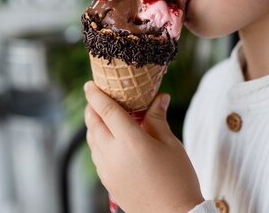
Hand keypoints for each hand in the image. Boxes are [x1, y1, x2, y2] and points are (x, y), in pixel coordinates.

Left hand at [84, 81, 203, 212]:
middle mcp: (113, 155)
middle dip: (92, 109)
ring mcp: (108, 171)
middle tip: (95, 98)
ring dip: (94, 126)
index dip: (97, 95)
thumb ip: (158, 119)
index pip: (107, 111)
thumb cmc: (178, 179)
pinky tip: (109, 141)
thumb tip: (159, 97)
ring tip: (102, 117)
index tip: (90, 84)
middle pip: (94, 125)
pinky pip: (96, 157)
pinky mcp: (108, 183)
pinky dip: (98, 143)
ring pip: (92, 141)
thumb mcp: (170, 144)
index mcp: (130, 141)